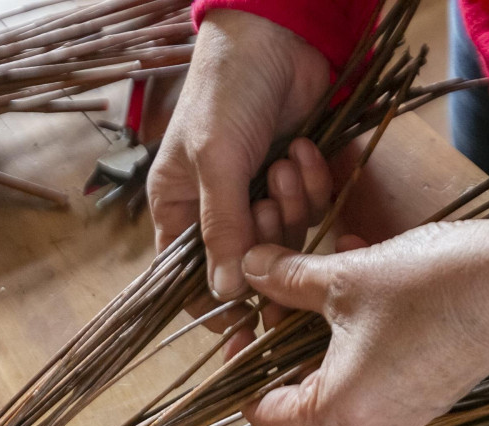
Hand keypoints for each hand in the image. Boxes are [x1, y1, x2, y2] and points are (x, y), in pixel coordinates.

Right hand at [147, 10, 331, 330]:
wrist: (278, 36)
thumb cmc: (227, 91)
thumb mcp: (216, 160)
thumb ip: (221, 229)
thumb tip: (224, 295)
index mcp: (176, 208)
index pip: (189, 279)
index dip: (216, 308)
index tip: (245, 327)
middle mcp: (217, 209)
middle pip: (246, 264)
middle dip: (265, 240)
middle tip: (267, 206)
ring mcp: (259, 196)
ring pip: (285, 240)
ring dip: (291, 207)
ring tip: (284, 164)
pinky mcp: (296, 181)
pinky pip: (312, 211)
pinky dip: (311, 185)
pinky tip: (305, 150)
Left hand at [240, 199, 488, 425]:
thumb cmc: (432, 283)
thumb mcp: (345, 276)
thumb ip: (286, 277)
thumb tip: (248, 266)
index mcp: (343, 407)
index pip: (268, 417)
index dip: (243, 377)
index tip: (240, 334)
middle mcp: (375, 420)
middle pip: (304, 395)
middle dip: (283, 342)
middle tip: (274, 297)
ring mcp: (409, 406)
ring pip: (342, 376)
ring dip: (321, 330)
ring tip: (317, 279)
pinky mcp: (434, 385)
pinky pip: (378, 366)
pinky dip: (358, 331)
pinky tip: (362, 279)